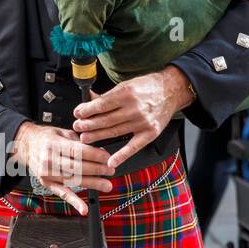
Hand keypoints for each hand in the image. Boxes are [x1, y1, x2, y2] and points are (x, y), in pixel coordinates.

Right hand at [12, 123, 113, 213]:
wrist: (25, 144)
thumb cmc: (46, 138)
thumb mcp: (62, 132)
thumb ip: (79, 141)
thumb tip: (99, 151)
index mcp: (54, 145)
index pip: (78, 152)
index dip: (95, 156)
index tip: (108, 158)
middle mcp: (49, 160)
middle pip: (78, 167)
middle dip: (97, 170)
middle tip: (110, 170)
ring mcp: (47, 174)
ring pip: (74, 181)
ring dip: (93, 184)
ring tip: (107, 185)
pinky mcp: (47, 183)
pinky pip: (62, 193)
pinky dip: (74, 202)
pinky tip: (84, 209)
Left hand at [71, 66, 194, 171]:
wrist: (171, 91)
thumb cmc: (147, 87)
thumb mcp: (126, 85)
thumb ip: (108, 95)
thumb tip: (89, 99)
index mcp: (127, 93)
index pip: (102, 104)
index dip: (87, 110)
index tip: (78, 113)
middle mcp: (135, 108)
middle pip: (106, 120)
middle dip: (89, 125)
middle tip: (77, 128)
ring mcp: (143, 122)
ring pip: (115, 132)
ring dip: (98, 136)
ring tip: (85, 139)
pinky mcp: (150, 133)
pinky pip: (133, 147)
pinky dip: (121, 155)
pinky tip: (110, 162)